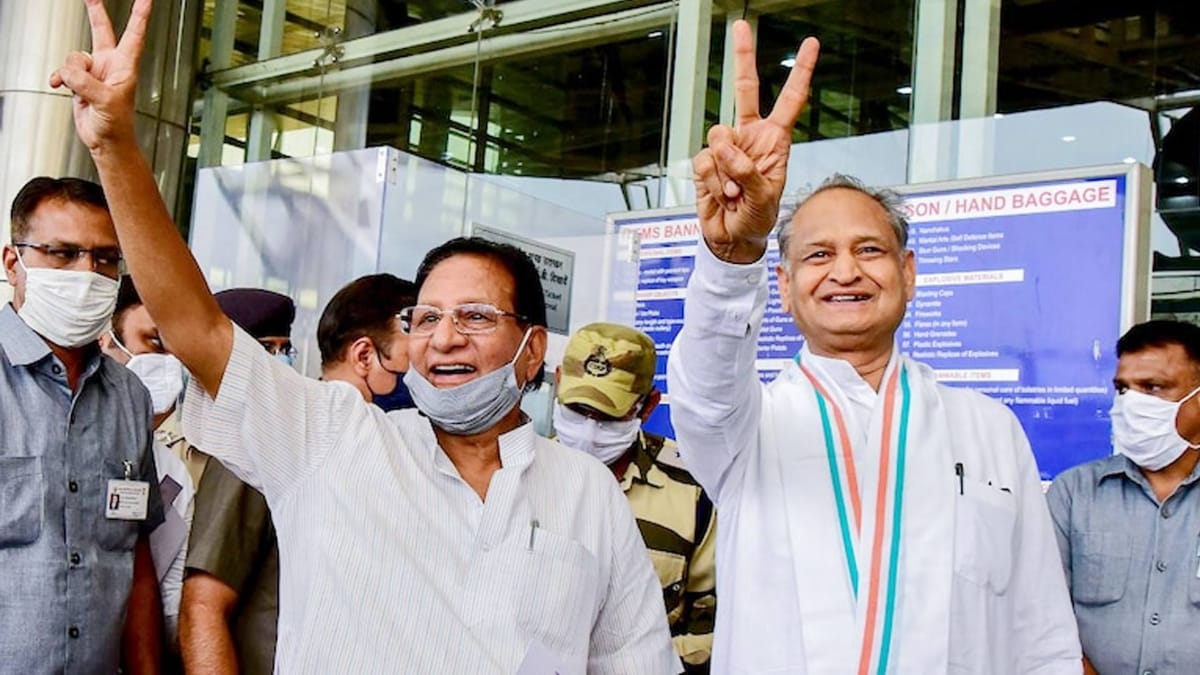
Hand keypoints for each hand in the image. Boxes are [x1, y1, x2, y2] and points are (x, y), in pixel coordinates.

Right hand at [49, 0, 150, 150]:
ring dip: (71, 72)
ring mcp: (93, 71)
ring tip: (80, 90)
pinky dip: (59, 78)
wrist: (106, 140)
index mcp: (125, 66)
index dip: (140, 16)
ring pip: (74, 56)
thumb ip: (86, 82)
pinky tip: (59, 86)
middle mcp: (109, 64)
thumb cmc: (117, 124)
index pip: (134, 35)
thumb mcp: (105, 100)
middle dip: (96, 11)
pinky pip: (63, 70)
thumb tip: (69, 71)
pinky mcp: (79, 80)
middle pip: (101, 30)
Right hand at [693, 21, 818, 262]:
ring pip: (718, 136)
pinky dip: (713, 181)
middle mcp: (750, 137)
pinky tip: (722, 194)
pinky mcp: (706, 162)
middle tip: (740, 26)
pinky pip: (705, 160)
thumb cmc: (758, 218)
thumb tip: (724, 147)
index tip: (810, 45)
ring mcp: (726, 148)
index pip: (790, 100)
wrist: (732, 238)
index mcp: (775, 140)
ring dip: (726, 168)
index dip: (800, 72)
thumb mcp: (765, 196)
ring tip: (735, 192)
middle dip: (743, 57)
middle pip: (744, 90)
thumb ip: (748, 169)